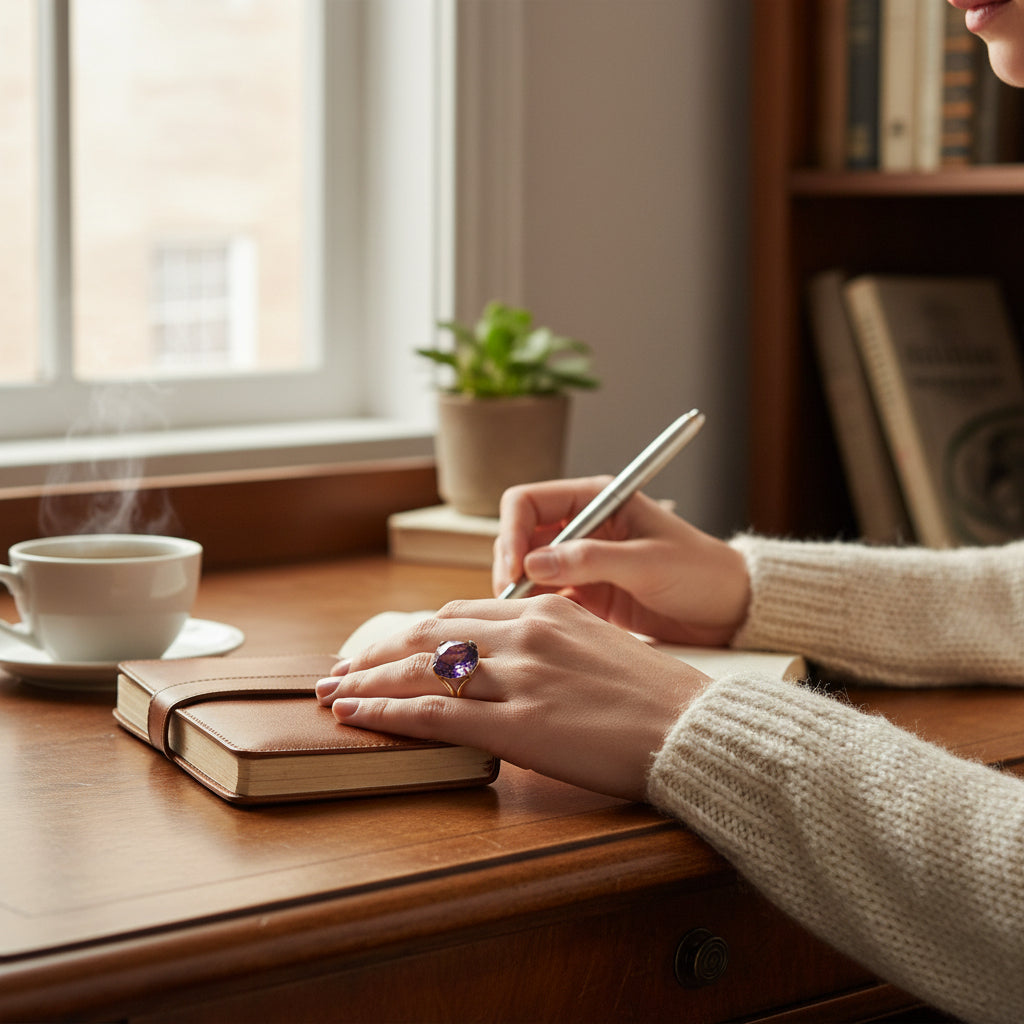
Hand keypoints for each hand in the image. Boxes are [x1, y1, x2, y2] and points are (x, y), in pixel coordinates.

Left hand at [314, 595, 709, 801]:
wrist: (693, 728)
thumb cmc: (654, 695)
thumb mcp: (597, 646)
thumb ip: (548, 642)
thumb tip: (509, 654)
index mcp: (545, 612)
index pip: (457, 615)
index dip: (412, 633)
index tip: (384, 647)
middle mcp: (525, 635)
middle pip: (428, 635)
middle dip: (375, 653)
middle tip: (338, 668)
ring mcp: (519, 678)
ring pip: (422, 670)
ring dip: (367, 681)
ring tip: (331, 692)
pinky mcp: (520, 725)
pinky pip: (437, 714)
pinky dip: (388, 713)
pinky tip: (357, 716)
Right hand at [492, 478, 749, 646]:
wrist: (730, 611)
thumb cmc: (701, 573)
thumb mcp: (648, 563)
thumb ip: (590, 560)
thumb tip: (532, 565)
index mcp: (596, 500)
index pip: (528, 502)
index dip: (513, 532)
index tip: (515, 569)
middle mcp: (582, 526)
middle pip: (520, 537)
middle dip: (511, 566)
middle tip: (514, 600)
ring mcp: (581, 561)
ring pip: (527, 571)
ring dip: (521, 592)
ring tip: (529, 617)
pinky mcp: (586, 593)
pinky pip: (546, 598)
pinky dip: (538, 611)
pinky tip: (546, 627)